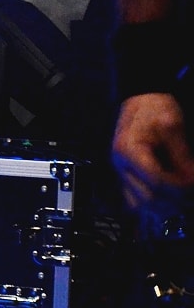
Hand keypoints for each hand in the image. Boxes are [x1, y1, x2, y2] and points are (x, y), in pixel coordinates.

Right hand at [112, 90, 193, 208]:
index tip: (193, 182)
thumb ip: (182, 154)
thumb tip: (191, 179)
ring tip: (182, 199)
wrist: (142, 100)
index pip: (155, 181)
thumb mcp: (173, 125)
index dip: (179, 187)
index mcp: (128, 150)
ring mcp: (121, 172)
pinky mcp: (125, 176)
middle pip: (147, 198)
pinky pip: (135, 201)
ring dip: (163, 206)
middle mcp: (120, 164)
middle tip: (190, 194)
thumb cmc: (154, 108)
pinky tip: (168, 198)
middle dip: (174, 200)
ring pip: (140, 205)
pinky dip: (152, 204)